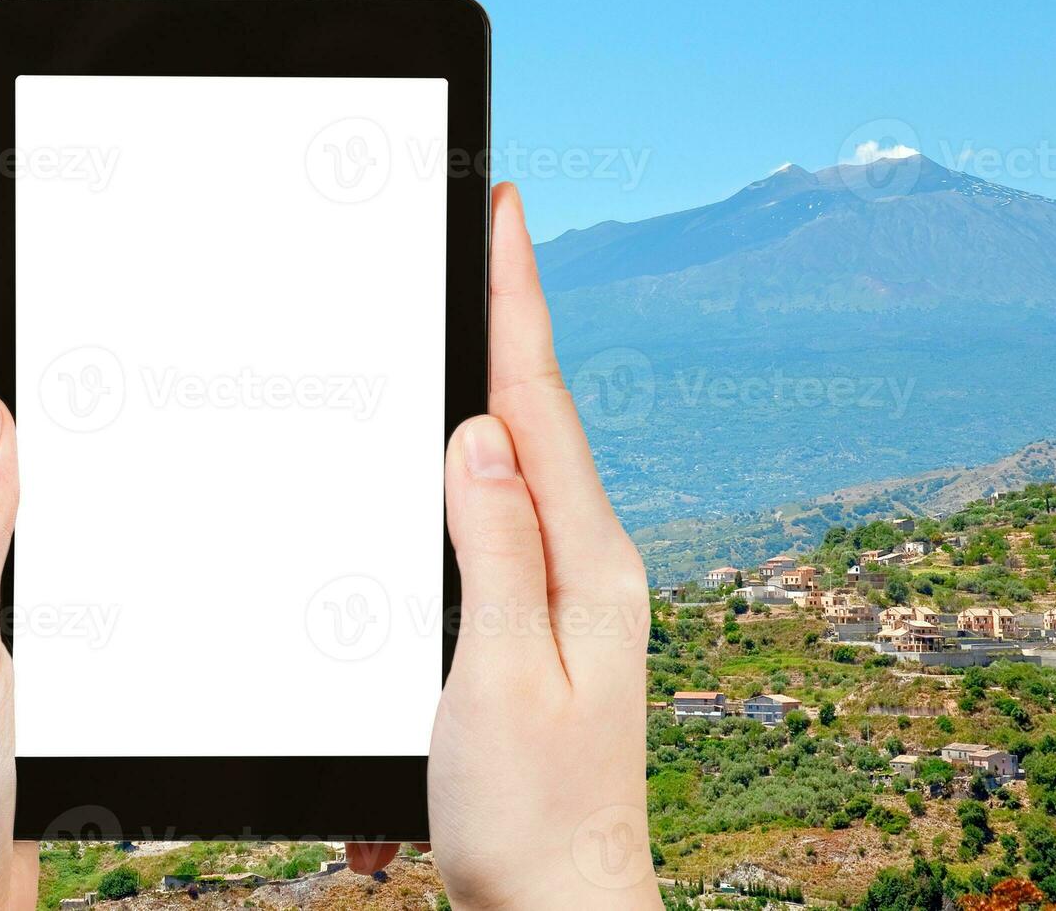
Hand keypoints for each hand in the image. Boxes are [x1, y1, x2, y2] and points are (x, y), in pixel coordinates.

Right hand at [351, 184, 659, 908]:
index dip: (517, 303)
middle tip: (484, 234)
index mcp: (588, 564)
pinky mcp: (543, 619)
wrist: (563, 905)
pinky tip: (465, 446)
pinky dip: (484, 462)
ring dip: (496, 382)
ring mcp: (570, 590)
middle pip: (537, 416)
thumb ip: (495, 549)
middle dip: (508, 318)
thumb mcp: (503, 676)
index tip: (506, 214)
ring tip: (473, 310)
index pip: (540, 405)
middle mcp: (590, 564)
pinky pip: (509, 514)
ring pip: (522, 461)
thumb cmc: (532, 813)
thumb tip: (479, 434)